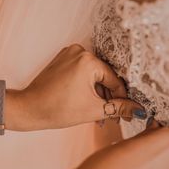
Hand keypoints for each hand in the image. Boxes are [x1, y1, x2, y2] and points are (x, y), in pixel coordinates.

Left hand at [6, 44, 146, 130]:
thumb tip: (139, 110)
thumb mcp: (93, 110)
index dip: (122, 99)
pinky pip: (83, 72)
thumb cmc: (57, 109)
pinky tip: (88, 102)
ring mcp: (70, 53)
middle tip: (115, 117)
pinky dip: (88, 86)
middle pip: (105, 77)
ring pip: (95, 75)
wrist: (28, 109)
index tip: (128, 114)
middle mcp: (80, 51)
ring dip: (99, 93)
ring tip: (100, 114)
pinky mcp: (63, 58)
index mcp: (89, 61)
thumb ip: (119, 108)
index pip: (115, 81)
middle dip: (109, 98)